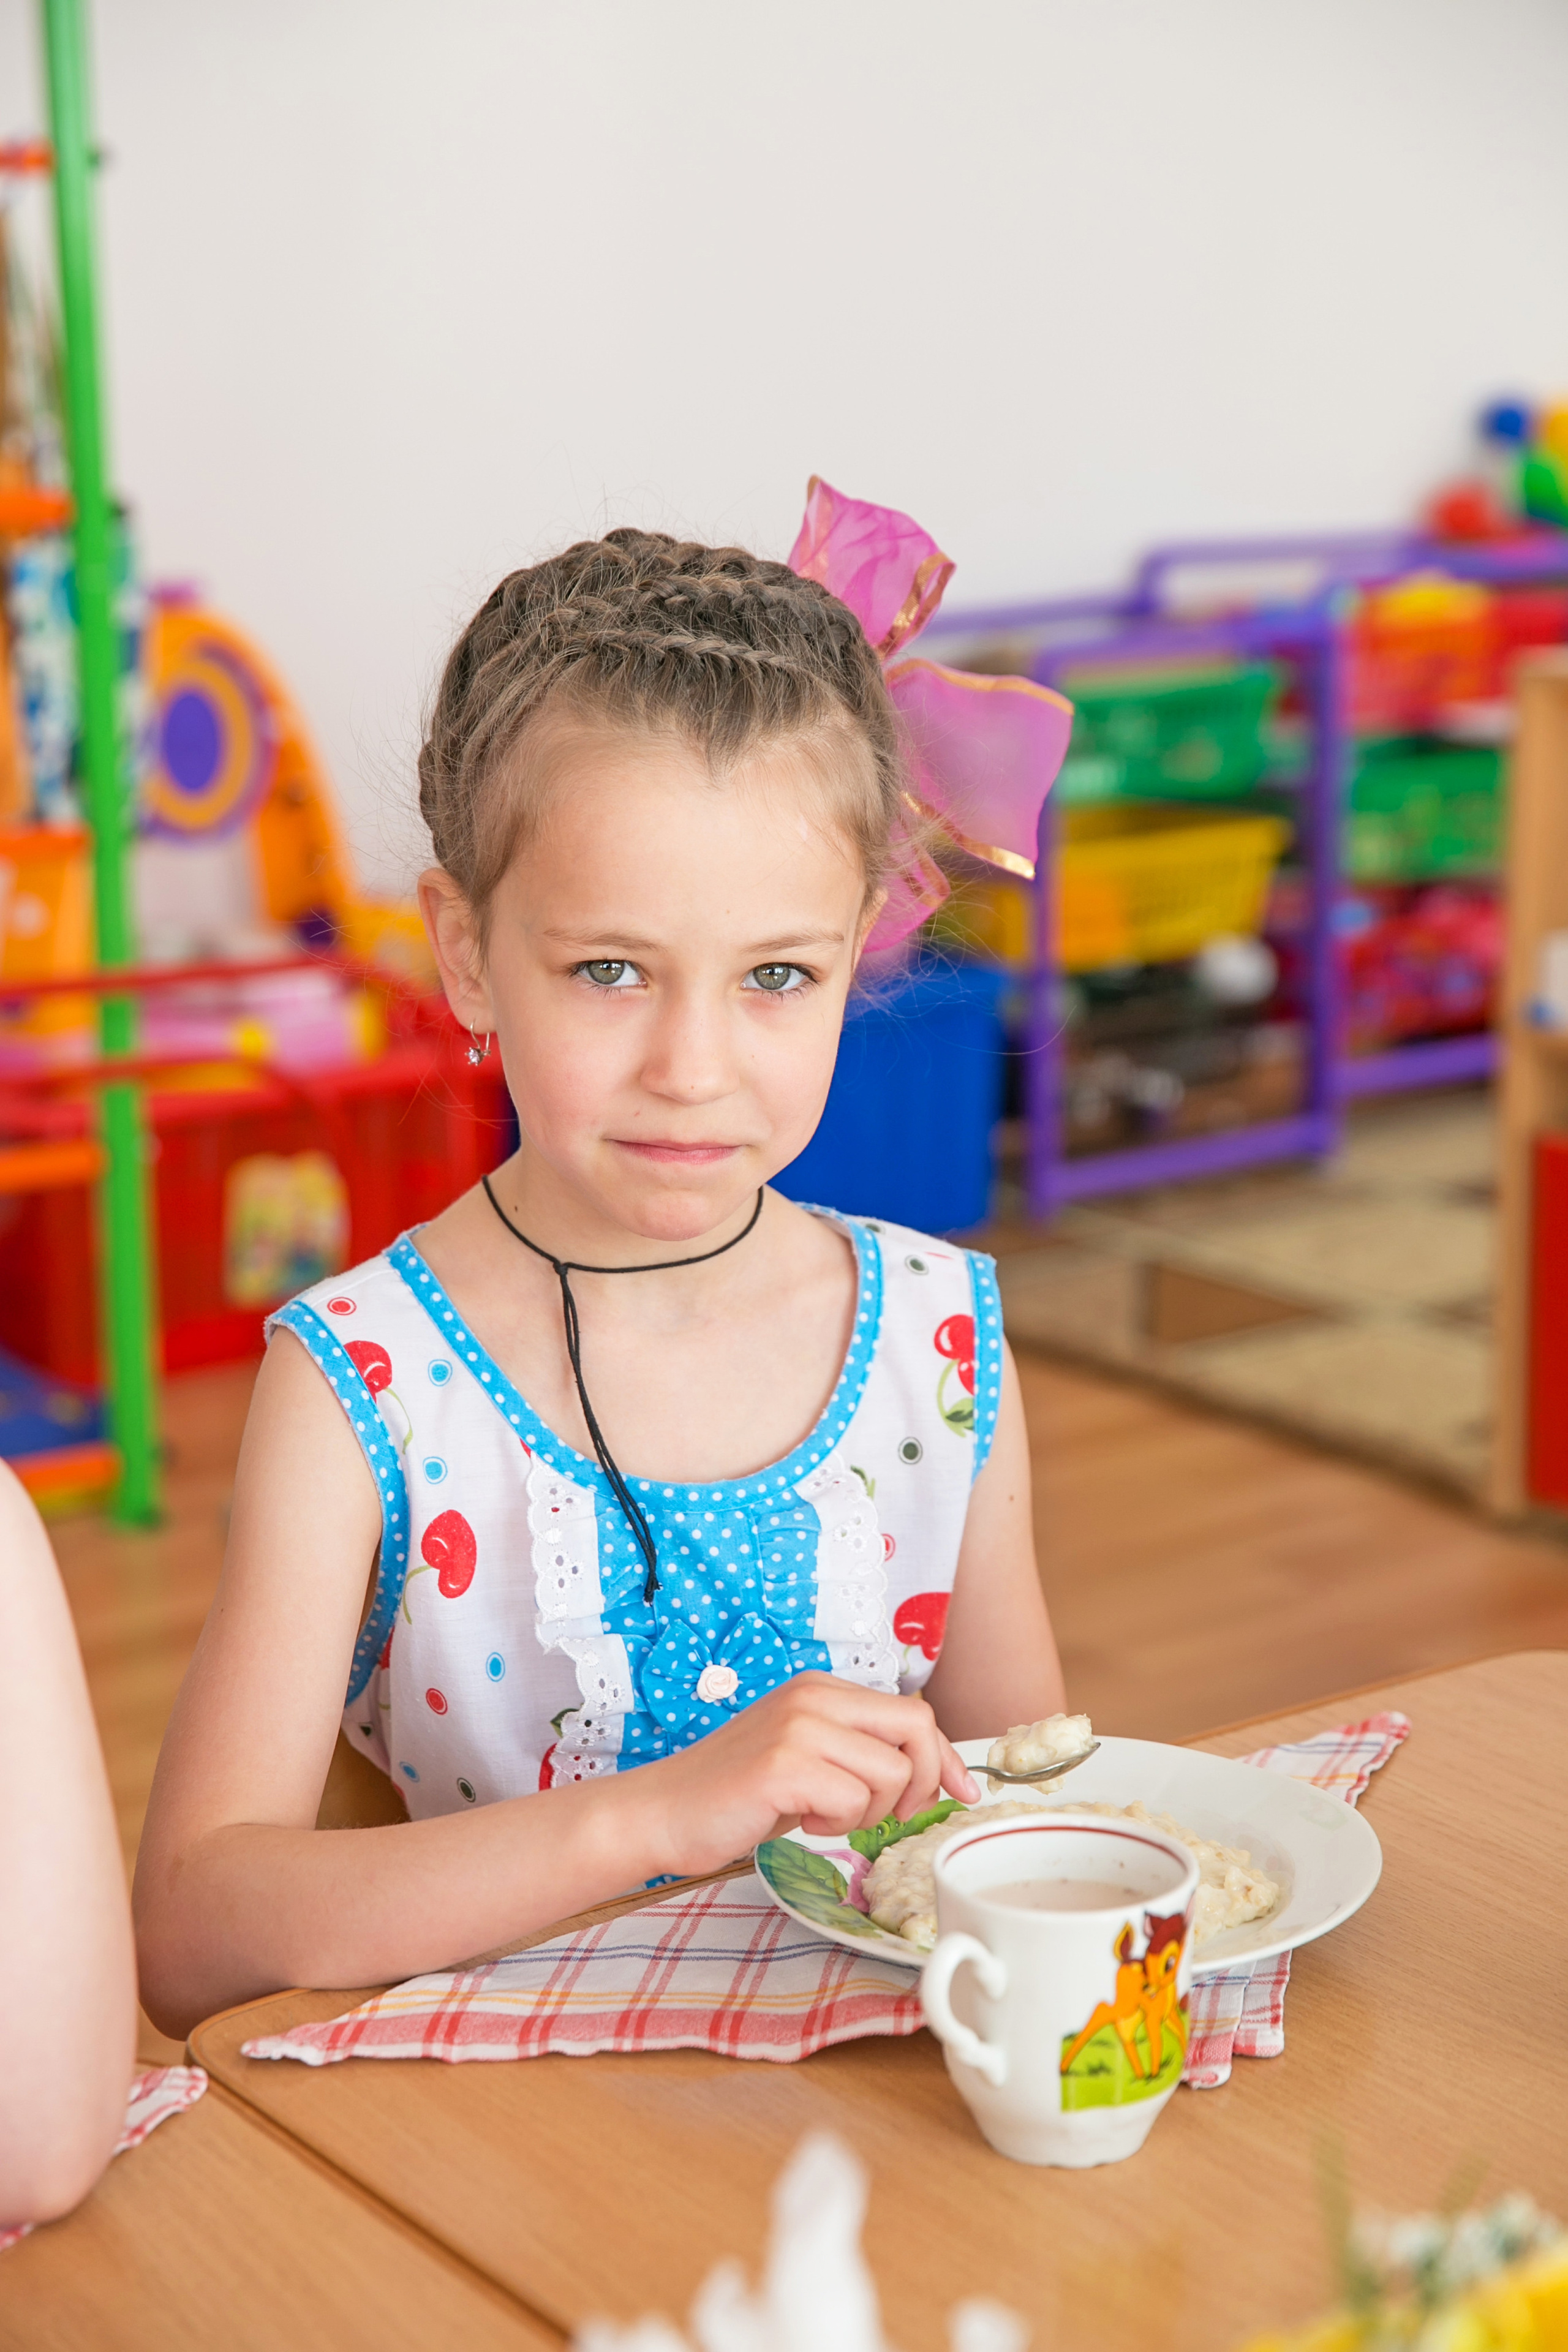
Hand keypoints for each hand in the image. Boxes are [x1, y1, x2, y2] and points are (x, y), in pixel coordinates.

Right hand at [630, 1673, 980, 1882]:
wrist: (663, 1811)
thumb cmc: (736, 1793)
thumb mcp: (807, 1758)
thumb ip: (858, 1753)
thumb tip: (931, 1775)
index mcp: (822, 1688)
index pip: (913, 1712)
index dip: (946, 1757)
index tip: (962, 1792)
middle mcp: (814, 1696)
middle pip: (916, 1726)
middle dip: (923, 1781)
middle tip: (892, 1816)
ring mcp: (798, 1727)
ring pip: (890, 1773)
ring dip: (869, 1812)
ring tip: (824, 1816)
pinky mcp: (783, 1765)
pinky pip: (852, 1802)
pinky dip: (836, 1825)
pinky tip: (801, 1821)